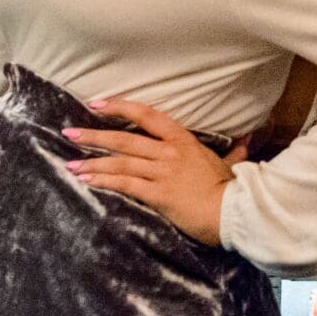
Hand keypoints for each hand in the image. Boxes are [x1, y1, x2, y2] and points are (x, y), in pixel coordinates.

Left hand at [64, 96, 249, 244]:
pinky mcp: (158, 194)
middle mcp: (169, 152)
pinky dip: (103, 181)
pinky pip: (125, 184)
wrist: (234, 211)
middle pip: (125, 140)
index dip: (120, 107)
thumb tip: (247, 141)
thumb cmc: (231, 188)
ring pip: (120, 162)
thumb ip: (234, 152)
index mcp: (183, 141)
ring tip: (70, 164)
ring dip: (92, 162)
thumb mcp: (230, 165)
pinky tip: (86, 181)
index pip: (147, 116)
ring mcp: (163, 172)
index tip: (96, 104)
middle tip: (69, 133)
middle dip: (94, 136)